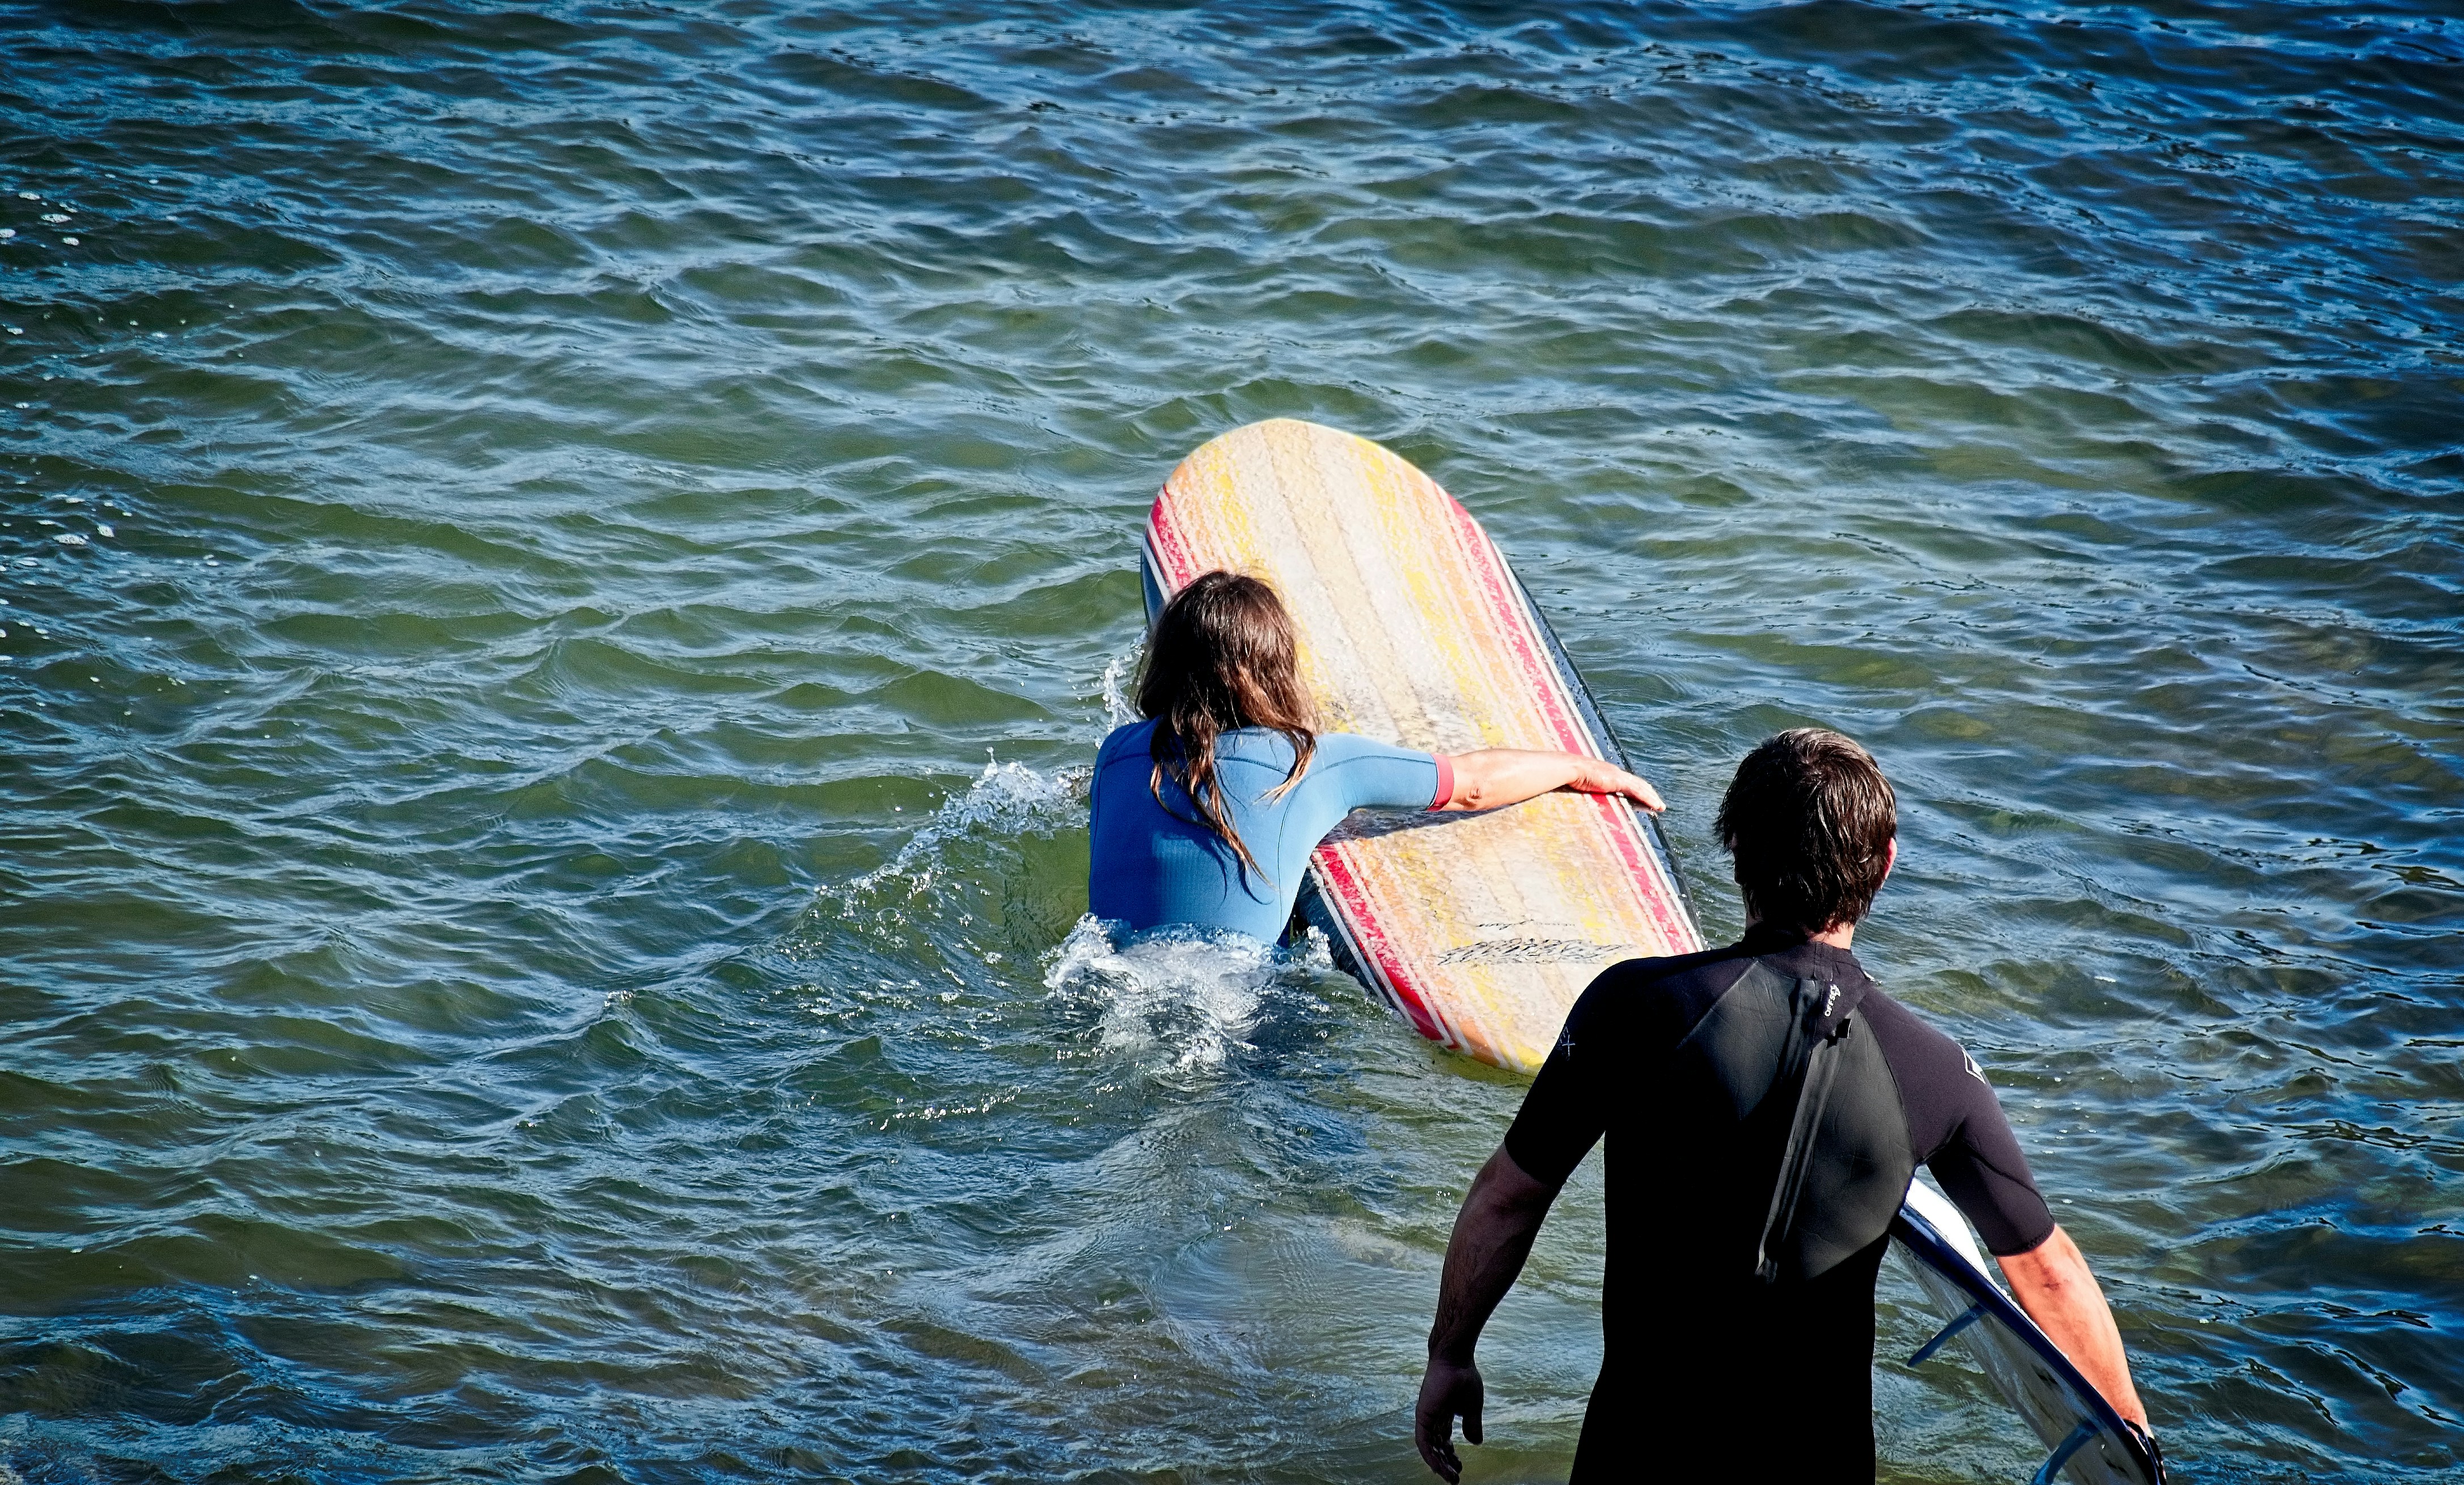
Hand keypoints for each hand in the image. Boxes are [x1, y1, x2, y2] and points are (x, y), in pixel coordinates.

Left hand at [1414, 1356, 1484, 1482]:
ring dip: (1439, 1464)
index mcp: (1444, 1415)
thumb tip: (1476, 1443)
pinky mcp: (1422, 1415)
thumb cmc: (1465, 1378)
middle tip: (1455, 1477)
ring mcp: (1426, 1417)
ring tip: (1451, 1477)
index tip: (1460, 1468)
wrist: (1456, 1359)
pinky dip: (1430, 1455)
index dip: (1450, 1456)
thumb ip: (1472, 1425)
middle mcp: (1433, 1417)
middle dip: (1446, 1463)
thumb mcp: (1472, 1408)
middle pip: (1436, 1447)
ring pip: (1429, 1448)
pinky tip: (1438, 1467)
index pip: (1443, 1441)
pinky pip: (1423, 1442)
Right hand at [1571, 761, 1664, 811]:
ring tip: (1660, 807)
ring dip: (1652, 798)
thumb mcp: (1582, 782)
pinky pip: (1637, 792)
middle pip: (1639, 784)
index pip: (1628, 781)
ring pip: (1641, 788)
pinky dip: (1648, 799)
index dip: (1638, 788)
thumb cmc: (1571, 775)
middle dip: (1649, 793)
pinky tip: (1655, 806)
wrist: (1570, 768)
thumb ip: (1587, 786)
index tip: (1644, 795)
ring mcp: (1618, 777)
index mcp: (1609, 773)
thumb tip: (1580, 791)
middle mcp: (1617, 773)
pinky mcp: (1618, 782)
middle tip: (1658, 803)